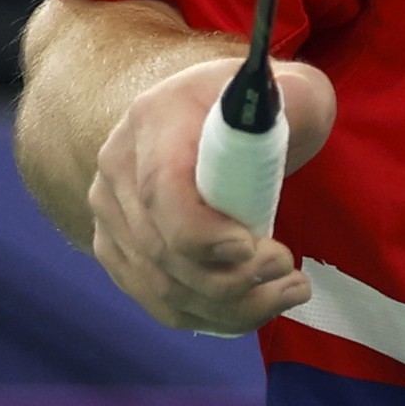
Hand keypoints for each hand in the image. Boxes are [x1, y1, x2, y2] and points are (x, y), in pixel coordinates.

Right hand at [87, 55, 337, 335]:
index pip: (161, 190)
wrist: (217, 119)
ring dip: (232, 306)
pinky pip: (158, 301)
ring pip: (161, 287)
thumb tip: (271, 129)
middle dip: (234, 279)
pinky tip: (257, 304)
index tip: (255, 249)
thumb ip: (294, 102)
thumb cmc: (263, 109)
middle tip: (290, 271)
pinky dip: (212, 315)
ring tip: (289, 291)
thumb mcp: (288, 90)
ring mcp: (110, 212)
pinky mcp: (118, 248)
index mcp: (154, 118)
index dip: (204, 234)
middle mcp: (117, 165)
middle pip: (162, 251)